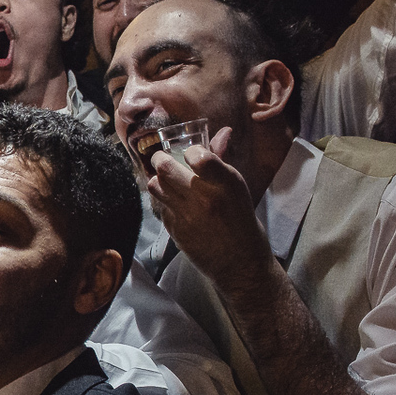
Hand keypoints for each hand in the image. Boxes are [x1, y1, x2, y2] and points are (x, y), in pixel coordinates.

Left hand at [146, 127, 274, 290]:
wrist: (240, 262)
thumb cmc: (240, 220)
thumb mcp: (238, 188)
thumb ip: (222, 160)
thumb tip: (222, 132)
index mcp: (226, 184)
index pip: (198, 155)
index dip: (190, 150)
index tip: (191, 153)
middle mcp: (205, 198)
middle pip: (165, 167)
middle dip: (160, 158)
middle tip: (163, 159)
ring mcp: (187, 215)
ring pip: (155, 185)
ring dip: (158, 179)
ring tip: (166, 180)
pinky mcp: (175, 230)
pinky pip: (159, 206)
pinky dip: (163, 200)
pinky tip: (172, 202)